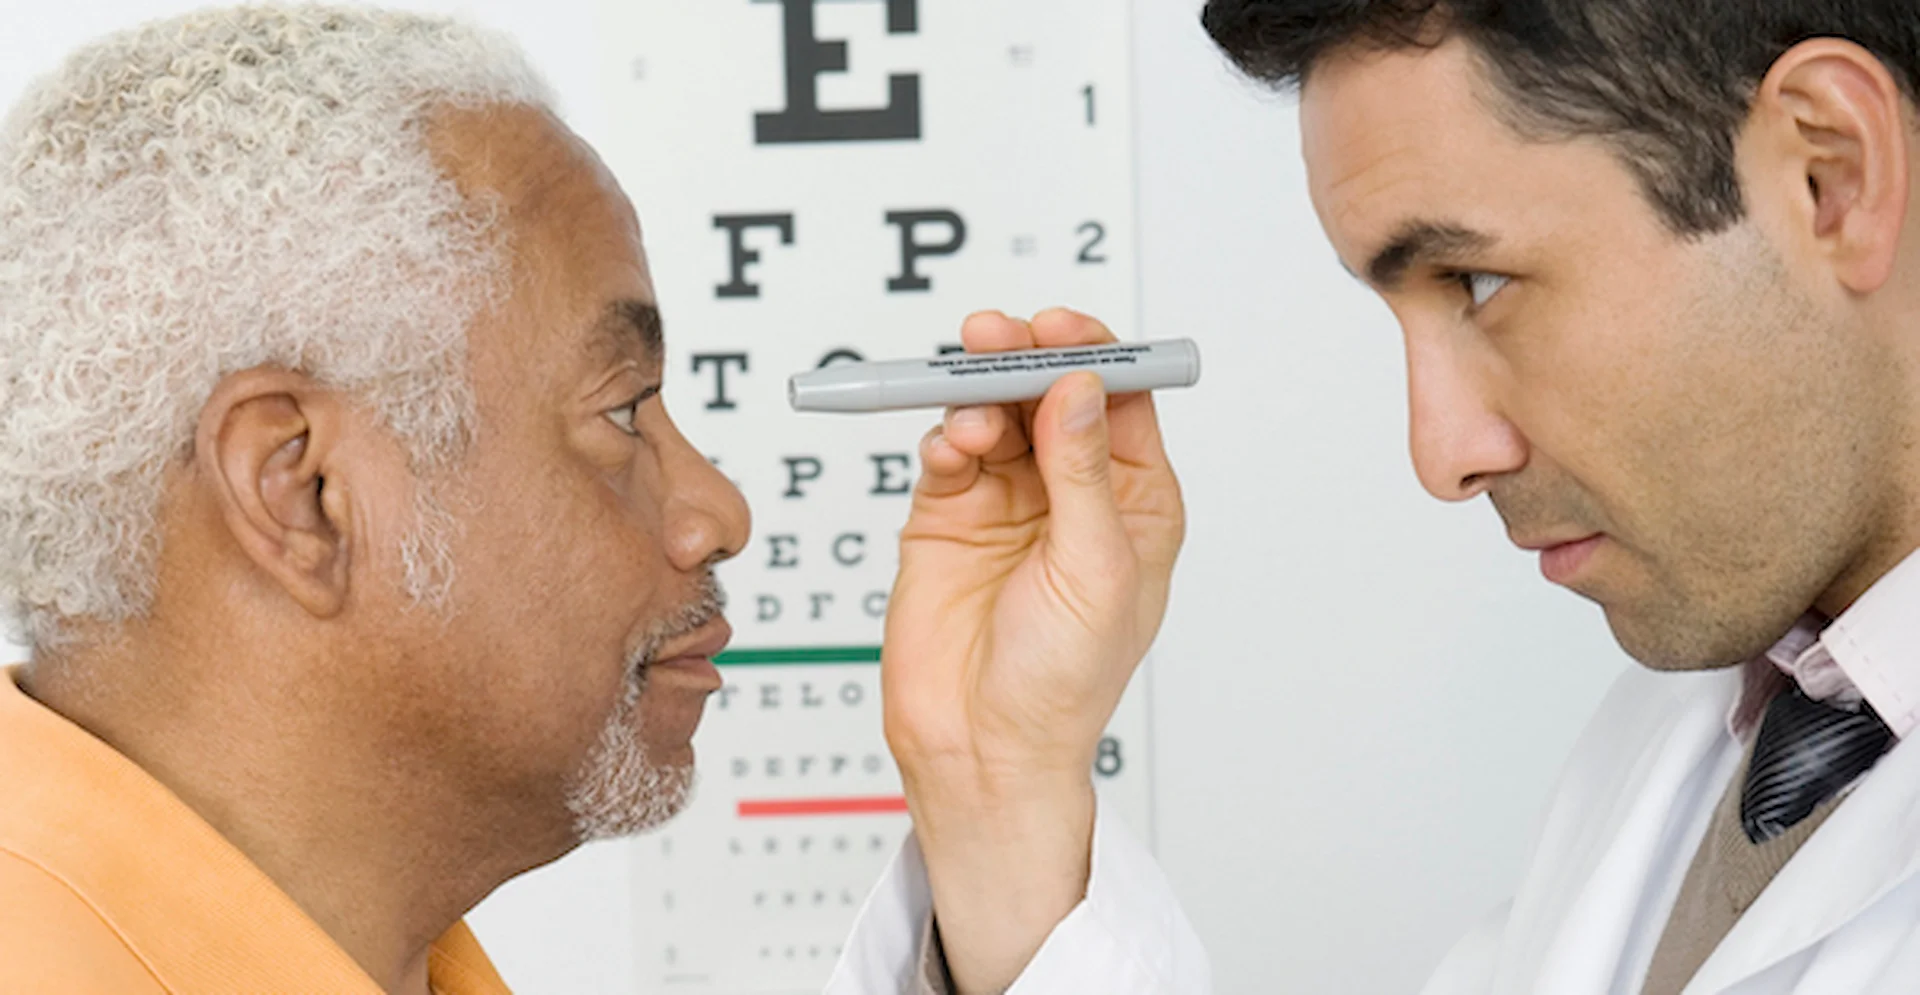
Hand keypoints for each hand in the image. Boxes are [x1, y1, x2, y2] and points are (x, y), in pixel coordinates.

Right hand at [882, 308, 1184, 992]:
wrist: (980, 748)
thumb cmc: (1061, 682)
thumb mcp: (1094, 570)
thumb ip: (1083, 473)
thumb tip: (1080, 386)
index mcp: (1134, 502)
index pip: (1119, 400)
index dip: (1092, 354)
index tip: (1058, 331)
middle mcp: (1072, 492)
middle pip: (1050, 392)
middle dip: (1023, 358)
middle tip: (993, 337)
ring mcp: (1009, 499)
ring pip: (996, 411)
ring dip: (980, 397)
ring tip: (971, 417)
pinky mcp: (949, 514)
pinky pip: (949, 450)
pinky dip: (946, 436)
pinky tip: (951, 449)